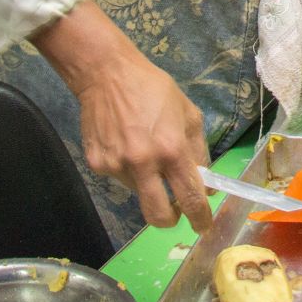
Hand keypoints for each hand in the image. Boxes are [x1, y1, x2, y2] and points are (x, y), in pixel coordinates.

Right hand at [32, 0, 213, 230]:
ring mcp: (117, 166)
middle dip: (171, 220)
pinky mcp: (97, 164)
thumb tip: (204, 185)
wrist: (107, 75)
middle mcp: (144, 163)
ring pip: (139, 193)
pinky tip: (125, 144)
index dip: (200, 217)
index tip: (203, 225)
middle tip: (176, 210)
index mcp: (172, 149)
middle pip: (158, 216)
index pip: (190, 198)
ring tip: (144, 152)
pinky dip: (127, 169)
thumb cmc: (154, 90)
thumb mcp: (188, 113)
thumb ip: (198, 151)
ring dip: (148, 183)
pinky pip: (119, 178)